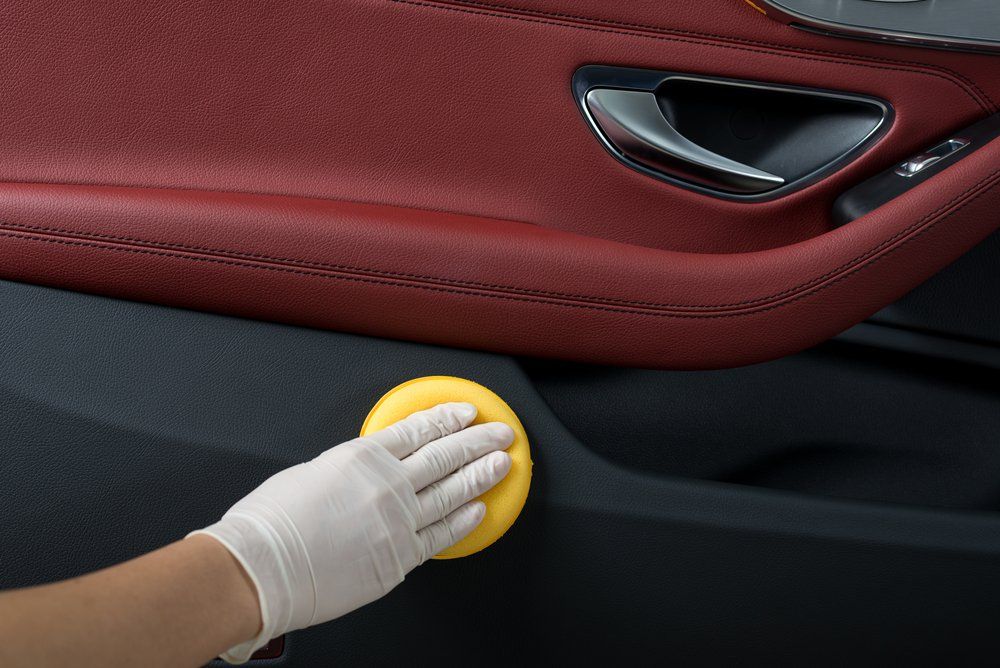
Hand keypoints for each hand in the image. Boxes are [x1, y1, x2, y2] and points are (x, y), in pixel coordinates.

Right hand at [191, 402, 513, 662]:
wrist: (259, 570)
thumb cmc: (269, 525)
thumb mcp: (309, 474)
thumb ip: (346, 471)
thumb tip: (362, 474)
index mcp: (362, 456)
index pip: (417, 430)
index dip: (446, 418)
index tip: (466, 412)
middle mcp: (386, 485)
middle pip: (445, 456)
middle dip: (478, 441)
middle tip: (501, 432)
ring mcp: (396, 521)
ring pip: (451, 492)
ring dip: (481, 475)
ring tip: (502, 463)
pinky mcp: (399, 558)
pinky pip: (441, 536)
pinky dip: (463, 521)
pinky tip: (479, 509)